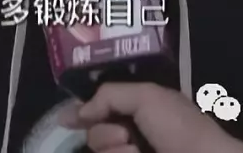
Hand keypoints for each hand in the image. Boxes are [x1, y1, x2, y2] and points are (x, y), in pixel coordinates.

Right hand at [61, 83, 242, 152]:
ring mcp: (132, 152)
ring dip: (113, 149)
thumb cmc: (179, 128)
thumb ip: (109, 95)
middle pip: (94, 133)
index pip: (101, 107)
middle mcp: (133, 132)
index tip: (63, 120)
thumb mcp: (146, 96)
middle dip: (103, 133)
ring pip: (100, 150)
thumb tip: (80, 112)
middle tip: (125, 135)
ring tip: (135, 150)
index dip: (81, 112)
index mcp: (139, 108)